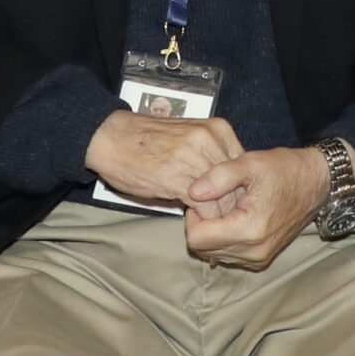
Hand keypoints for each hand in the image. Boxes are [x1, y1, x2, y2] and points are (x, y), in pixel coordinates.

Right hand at [85, 107, 242, 208]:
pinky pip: (205, 208)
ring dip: (219, 217)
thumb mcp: (187, 138)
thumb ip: (210, 155)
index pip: (244, 168)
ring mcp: (196, 159)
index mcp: (217, 129)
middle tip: (227, 222)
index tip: (232, 205)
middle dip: (232, 206)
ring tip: (212, 227)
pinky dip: (203, 220)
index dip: (239, 191)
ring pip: (225, 199)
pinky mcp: (179, 178)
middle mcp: (211, 140)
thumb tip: (228, 185)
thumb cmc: (145, 141)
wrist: (110, 137)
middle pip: (239, 184)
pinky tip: (194, 223)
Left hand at [182, 144, 330, 270]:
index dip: (193, 216)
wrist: (316, 183)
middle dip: (201, 224)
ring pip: (213, 254)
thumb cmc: (285, 170)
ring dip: (212, 233)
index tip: (204, 197)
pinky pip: (228, 255)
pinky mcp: (261, 259)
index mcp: (250, 230)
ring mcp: (259, 258)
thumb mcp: (250, 163)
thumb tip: (193, 192)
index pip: (197, 239)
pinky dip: (224, 239)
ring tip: (227, 207)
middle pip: (203, 249)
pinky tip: (235, 218)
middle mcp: (254, 251)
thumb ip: (218, 177)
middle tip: (214, 200)